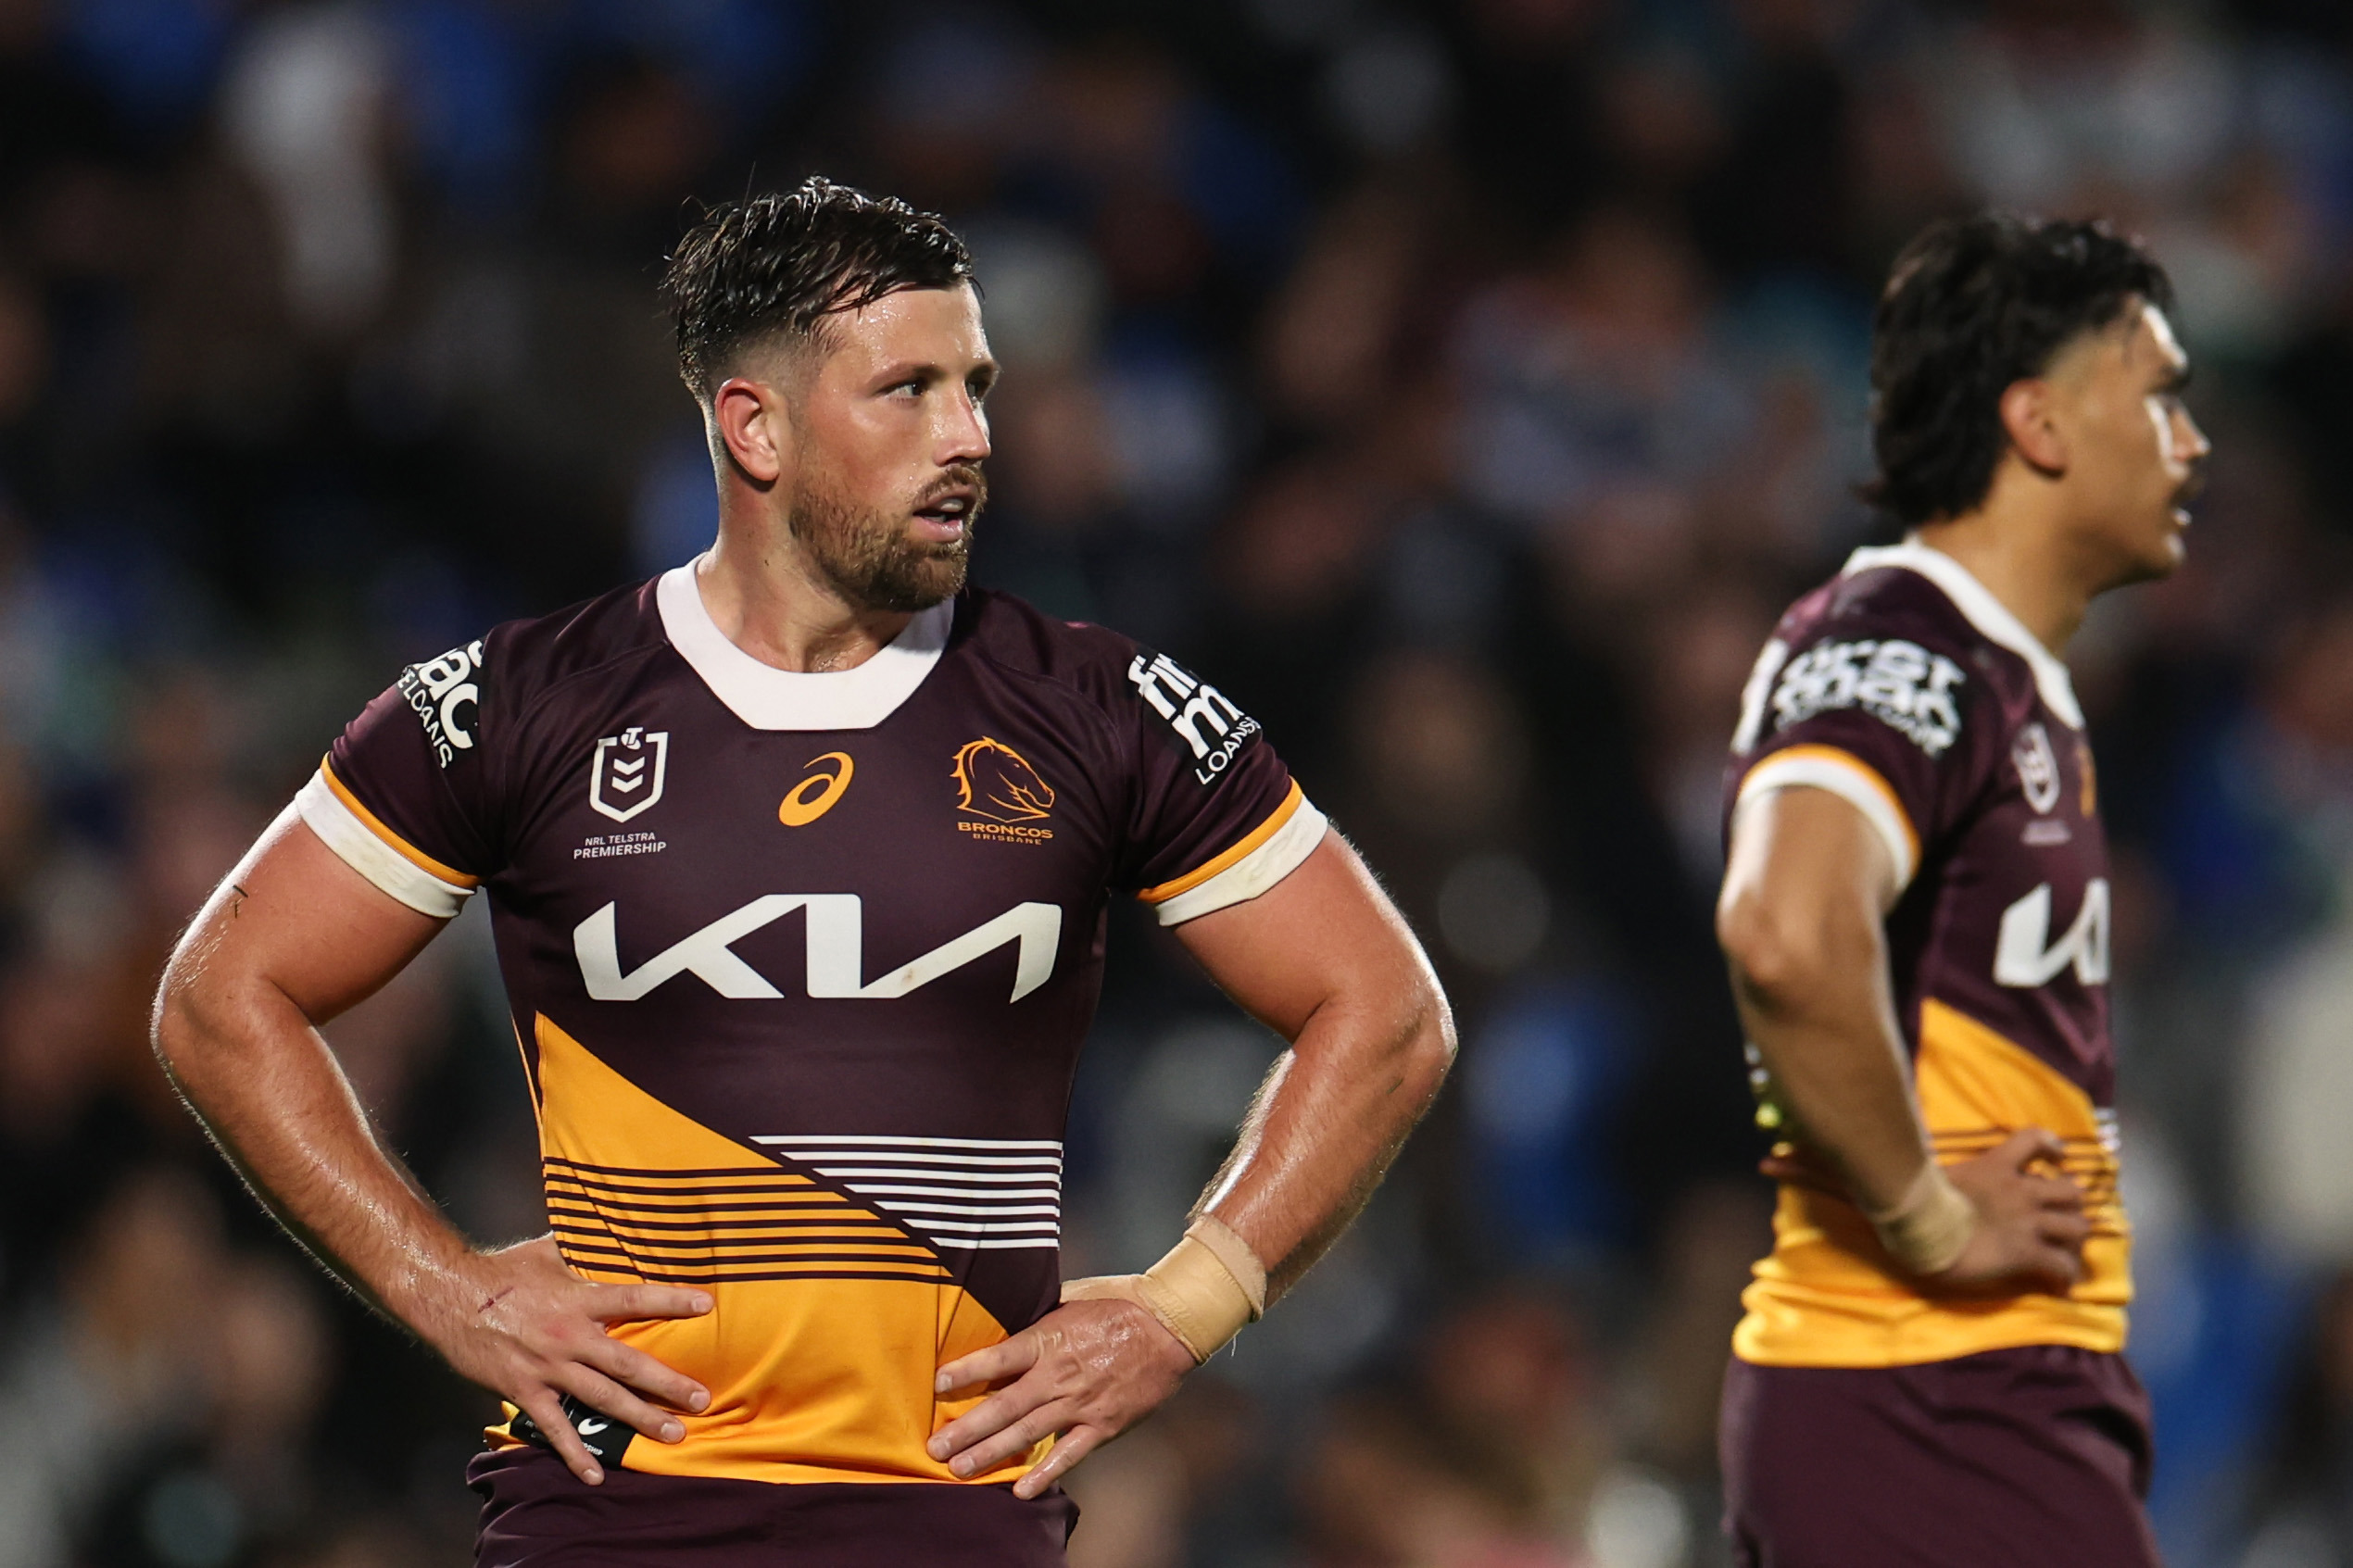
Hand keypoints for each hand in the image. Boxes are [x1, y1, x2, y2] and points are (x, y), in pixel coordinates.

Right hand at [419, 1236, 712, 1484]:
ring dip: (640, 1419)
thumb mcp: (548, 1250)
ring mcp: (548, 1368)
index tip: (706, 1306)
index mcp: (579, 1298)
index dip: (671, 1302)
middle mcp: (569, 1337)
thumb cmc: (503, 1270)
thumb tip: (612, 1222)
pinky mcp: (525, 1392)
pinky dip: (575, 1455)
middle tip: (702, 1399)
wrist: (448, 1298)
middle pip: (628, 1363)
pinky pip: (555, 1429)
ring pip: (603, 1399)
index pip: (634, 1299)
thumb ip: (583, 1246)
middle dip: (668, 1383)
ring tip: (674, 1433)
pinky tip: (595, 1475)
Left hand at [926, 1296, 1194, 1498]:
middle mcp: (1057, 1374)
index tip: (937, 1384)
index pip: (998, 1358)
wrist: (1169, 1326)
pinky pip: (1069, 1453)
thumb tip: (1005, 1313)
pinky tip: (1021, 1491)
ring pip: (1026, 1433)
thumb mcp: (1071, 1299)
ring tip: (959, 1469)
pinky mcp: (1102, 1424)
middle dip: (965, 1428)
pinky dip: (1045, 1473)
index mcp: (1048, 1338)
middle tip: (935, 1448)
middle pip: (1003, 1405)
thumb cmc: (1117, 1304)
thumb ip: (1038, 1315)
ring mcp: (1079, 1403)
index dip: (966, 1371)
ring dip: (990, 1452)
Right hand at [1924, 1128, 2087, 1296]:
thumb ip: (1963, 1175)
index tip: (2057, 1158)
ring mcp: (2028, 1223)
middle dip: (2071, 1204)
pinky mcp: (2026, 1253)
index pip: (2035, 1139)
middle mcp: (2022, 1191)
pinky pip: (2062, 1264)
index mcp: (1997, 1165)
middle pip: (2072, 1191)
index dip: (2052, 1147)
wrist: (1920, 1228)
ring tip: (2065, 1251)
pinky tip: (2060, 1284)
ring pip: (2078, 1227)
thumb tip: (1957, 1179)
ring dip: (2074, 1239)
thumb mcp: (1945, 1173)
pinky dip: (2066, 1274)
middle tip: (2061, 1217)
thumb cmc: (1921, 1198)